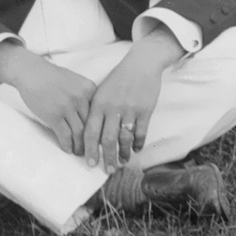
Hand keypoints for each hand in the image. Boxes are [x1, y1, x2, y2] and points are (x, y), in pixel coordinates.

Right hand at [0, 45, 96, 145]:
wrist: (33, 72)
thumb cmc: (54, 78)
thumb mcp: (77, 82)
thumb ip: (86, 97)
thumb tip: (93, 118)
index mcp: (90, 89)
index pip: (100, 114)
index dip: (102, 129)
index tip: (101, 139)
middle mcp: (82, 98)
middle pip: (92, 125)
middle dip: (92, 141)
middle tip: (91, 150)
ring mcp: (68, 107)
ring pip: (79, 133)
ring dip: (79, 146)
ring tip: (79, 153)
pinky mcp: (54, 115)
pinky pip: (64, 135)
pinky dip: (67, 145)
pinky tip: (67, 149)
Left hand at [76, 36, 177, 166]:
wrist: (141, 64)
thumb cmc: (118, 78)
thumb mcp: (101, 91)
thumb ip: (95, 111)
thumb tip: (89, 135)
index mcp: (99, 104)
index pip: (90, 132)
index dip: (89, 150)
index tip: (90, 163)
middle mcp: (113, 108)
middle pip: (108, 140)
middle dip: (107, 158)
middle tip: (107, 170)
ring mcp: (130, 110)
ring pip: (125, 138)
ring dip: (123, 153)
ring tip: (122, 161)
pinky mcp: (145, 110)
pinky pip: (141, 132)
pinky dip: (138, 143)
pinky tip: (136, 149)